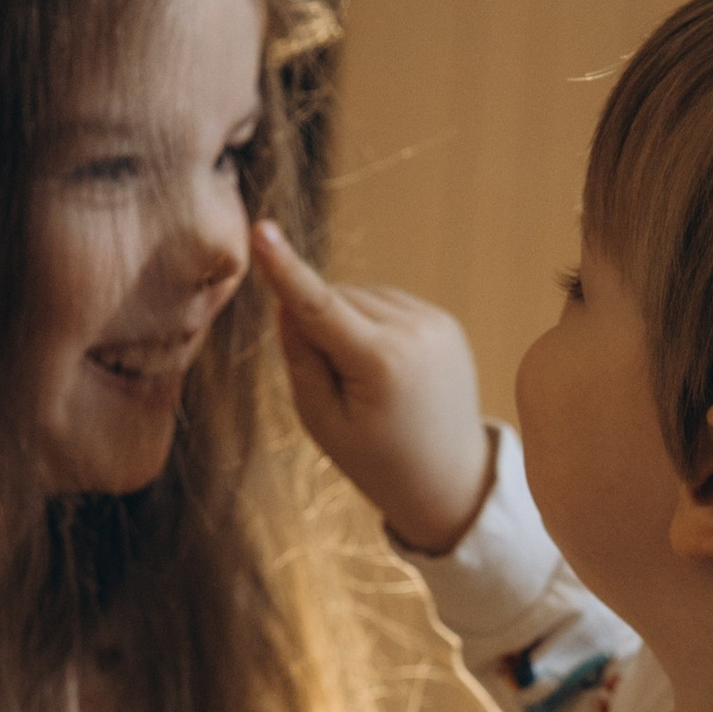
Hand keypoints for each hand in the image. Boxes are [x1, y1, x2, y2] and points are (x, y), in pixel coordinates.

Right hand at [256, 220, 494, 553]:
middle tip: (338, 388)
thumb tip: (289, 301)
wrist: (449, 481)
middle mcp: (414, 332)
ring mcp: (435, 322)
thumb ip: (300, 358)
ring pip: (358, 297)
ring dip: (345, 326)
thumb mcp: (322, 421)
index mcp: (382, 364)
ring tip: (367, 384)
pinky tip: (384, 369)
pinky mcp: (443, 320)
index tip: (263, 230)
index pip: (320, 306)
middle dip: (319, 328)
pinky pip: (385, 303)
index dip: (286, 269)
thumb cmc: (376, 461)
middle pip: (335, 300)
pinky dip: (370, 326)